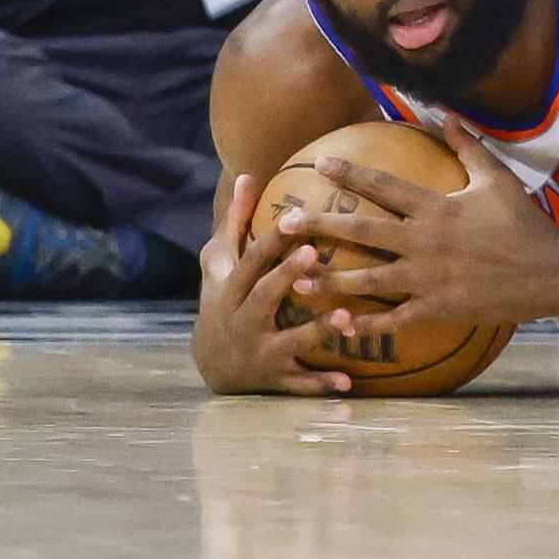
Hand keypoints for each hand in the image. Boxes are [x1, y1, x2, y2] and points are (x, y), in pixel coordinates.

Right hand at [191, 173, 358, 395]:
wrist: (209, 365)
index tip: (298, 215)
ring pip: (289, 342)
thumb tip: (246, 174)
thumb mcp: (220, 263)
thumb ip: (235, 221)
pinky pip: (300, 383)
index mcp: (231, 290)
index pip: (252, 260)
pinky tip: (349, 382)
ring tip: (347, 318)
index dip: (272, 238)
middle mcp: (242, 321)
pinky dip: (322, 384)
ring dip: (317, 332)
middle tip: (317, 253)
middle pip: (264, 297)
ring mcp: (259, 353)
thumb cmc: (223, 300)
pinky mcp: (275, 379)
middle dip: (287, 276)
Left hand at [281, 116, 558, 330]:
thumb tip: (446, 112)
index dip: (352, 174)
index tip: (321, 163)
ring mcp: (429, 279)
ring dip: (332, 282)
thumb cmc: (523, 222)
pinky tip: (340, 326)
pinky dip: (367, 324)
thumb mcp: (497, 177)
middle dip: (323, 227)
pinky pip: (395, 319)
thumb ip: (467, 145)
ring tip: (298, 281)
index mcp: (437, 208)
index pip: (385, 187)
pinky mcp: (437, 308)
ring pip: (370, 281)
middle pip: (364, 233)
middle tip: (288, 223)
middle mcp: (425, 243)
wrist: (548, 272)